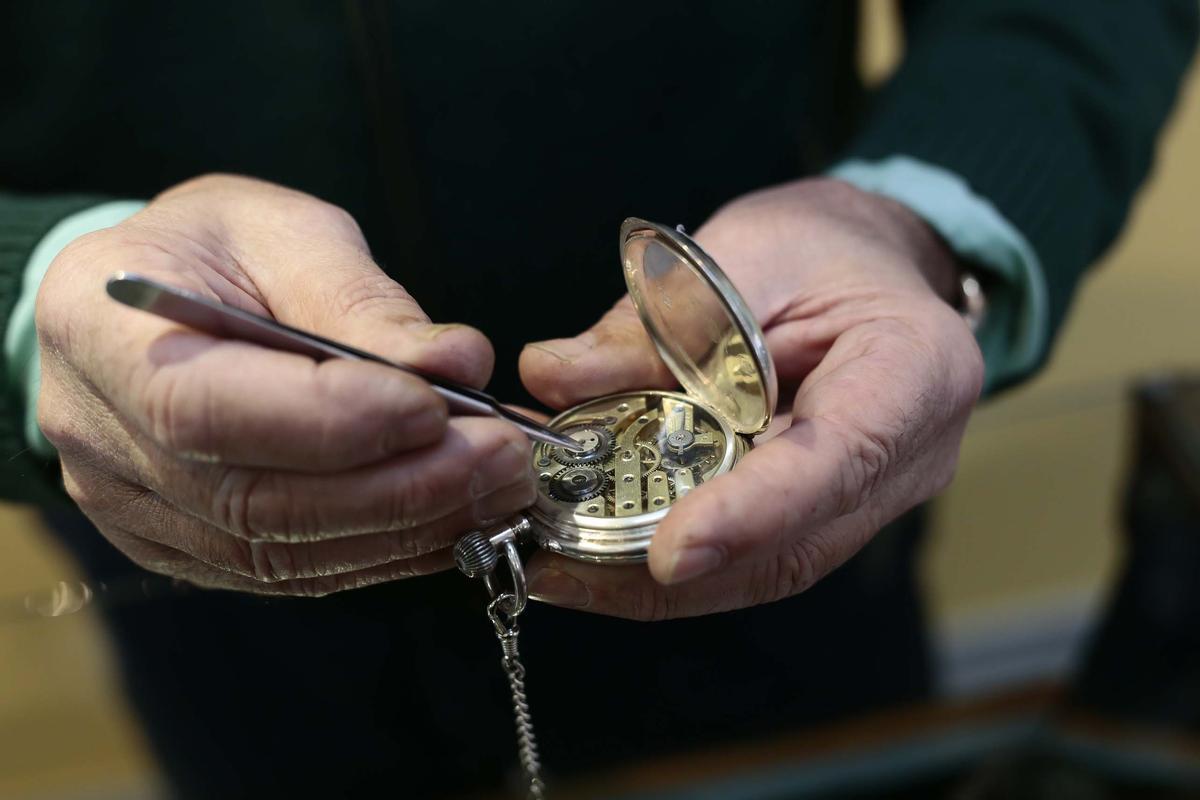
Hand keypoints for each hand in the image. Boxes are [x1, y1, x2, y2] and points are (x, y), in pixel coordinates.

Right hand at [37, 174, 534, 595]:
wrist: (146, 304)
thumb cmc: (211, 251)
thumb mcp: (281, 231)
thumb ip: (360, 298)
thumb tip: (458, 363)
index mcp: (99, 335)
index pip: (201, 409)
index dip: (327, 420)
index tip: (436, 407)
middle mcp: (103, 444)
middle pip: (253, 501)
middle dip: (398, 486)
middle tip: (502, 455)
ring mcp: (141, 514)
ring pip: (281, 555)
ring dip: (409, 526)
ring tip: (500, 486)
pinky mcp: (190, 551)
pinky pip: (292, 574)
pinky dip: (385, 551)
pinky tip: (455, 518)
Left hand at [519, 178, 982, 618]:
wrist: (871, 264)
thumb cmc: (821, 245)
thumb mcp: (739, 253)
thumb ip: (656, 320)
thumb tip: (551, 376)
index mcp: (914, 371)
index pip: (837, 461)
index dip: (752, 513)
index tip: (669, 554)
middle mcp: (908, 457)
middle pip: (795, 544)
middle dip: (677, 572)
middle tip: (568, 567)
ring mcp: (869, 498)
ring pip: (766, 569)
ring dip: (660, 586)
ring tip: (565, 571)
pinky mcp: (824, 516)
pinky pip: (751, 557)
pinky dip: (670, 557)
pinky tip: (597, 555)